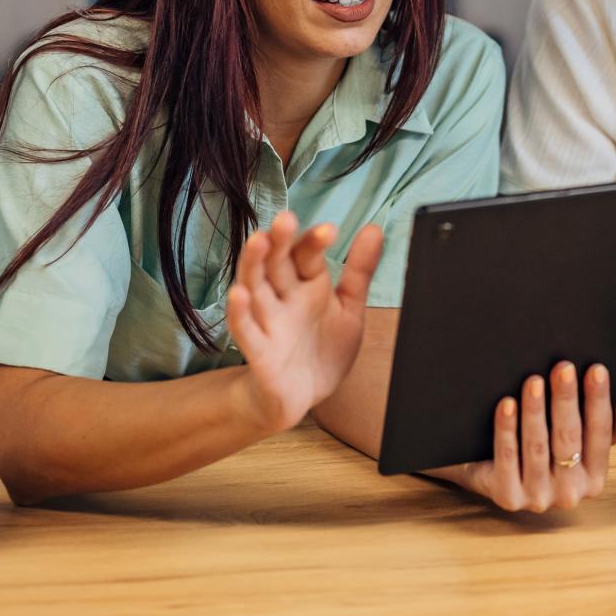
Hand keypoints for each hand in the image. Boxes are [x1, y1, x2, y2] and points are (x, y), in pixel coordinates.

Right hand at [226, 211, 381, 434]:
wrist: (302, 397)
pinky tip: (240, 294)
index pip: (307, 255)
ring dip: (254, 264)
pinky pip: (245, 329)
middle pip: (277, 263)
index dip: (315, 241)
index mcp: (309, 284)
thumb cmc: (323, 348)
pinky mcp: (258, 350)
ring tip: (259, 241)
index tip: (329, 231)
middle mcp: (285, 297)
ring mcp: (269, 321)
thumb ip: (360, 271)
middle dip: (281, 241)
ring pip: (256, 287)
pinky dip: (240, 312)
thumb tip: (375, 228)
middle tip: (286, 219)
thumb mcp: (350, 308)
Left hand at [435, 362, 615, 513]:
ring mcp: (538, 498)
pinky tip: (507, 404)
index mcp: (595, 478)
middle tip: (563, 367)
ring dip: (535, 411)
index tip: (596, 369)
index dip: (599, 400)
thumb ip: (607, 426)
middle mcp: (570, 493)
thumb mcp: (580, 438)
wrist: (497, 473)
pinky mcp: (508, 497)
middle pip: (568, 438)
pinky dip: (507, 429)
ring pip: (537, 447)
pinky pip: (507, 458)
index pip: (601, 433)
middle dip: (566, 399)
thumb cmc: (548, 444)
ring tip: (533, 381)